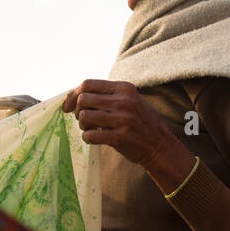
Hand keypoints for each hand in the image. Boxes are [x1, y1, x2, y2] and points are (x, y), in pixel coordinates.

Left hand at [62, 79, 181, 171]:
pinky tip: (94, 139)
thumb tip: (78, 94)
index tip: (68, 105)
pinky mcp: (120, 137)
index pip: (88, 84)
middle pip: (83, 99)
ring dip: (82, 125)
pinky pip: (91, 135)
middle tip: (82, 119)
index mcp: (124, 88)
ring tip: (90, 129)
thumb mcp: (132, 100)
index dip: (73, 94)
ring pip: (84, 117)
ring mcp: (122, 119)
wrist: (160, 146)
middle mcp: (123, 101)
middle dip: (77, 110)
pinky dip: (87, 138)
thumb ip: (110, 95)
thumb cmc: (143, 123)